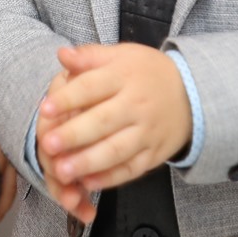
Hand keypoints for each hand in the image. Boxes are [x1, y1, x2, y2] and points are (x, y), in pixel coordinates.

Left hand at [39, 43, 190, 217]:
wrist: (192, 93)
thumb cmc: (147, 72)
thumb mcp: (121, 55)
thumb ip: (90, 56)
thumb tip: (62, 54)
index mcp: (124, 76)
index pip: (93, 87)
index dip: (68, 98)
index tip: (45, 108)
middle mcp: (136, 105)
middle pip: (103, 121)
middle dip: (74, 135)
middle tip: (47, 144)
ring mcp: (147, 132)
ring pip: (117, 150)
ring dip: (88, 162)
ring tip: (62, 171)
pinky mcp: (154, 154)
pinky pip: (132, 169)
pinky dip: (110, 178)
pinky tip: (88, 182)